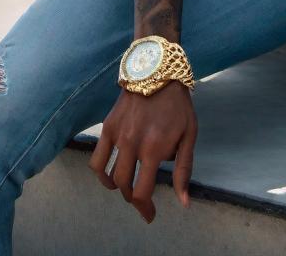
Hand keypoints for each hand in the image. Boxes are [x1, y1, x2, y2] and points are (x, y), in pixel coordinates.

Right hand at [89, 79, 196, 223]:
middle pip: (125, 187)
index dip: (145, 208)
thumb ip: (184, 170)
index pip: (142, 192)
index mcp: (154, 149)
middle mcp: (133, 144)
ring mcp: (118, 135)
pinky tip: (110, 174)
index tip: (150, 214)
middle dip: (133, 200)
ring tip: (127, 188)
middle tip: (142, 202)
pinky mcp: (108, 126)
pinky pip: (97, 158)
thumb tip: (183, 202)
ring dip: (117, 188)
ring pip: (109, 176)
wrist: (158, 71)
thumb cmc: (178, 105)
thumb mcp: (189, 135)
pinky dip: (101, 172)